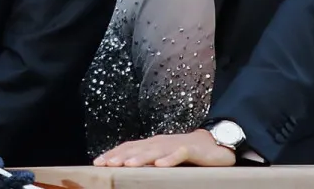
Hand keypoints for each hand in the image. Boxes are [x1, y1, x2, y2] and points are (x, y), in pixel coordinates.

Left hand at [92, 129, 233, 167]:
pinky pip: (179, 154)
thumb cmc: (186, 152)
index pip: (128, 147)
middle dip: (121, 156)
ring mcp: (175, 145)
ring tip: (128, 165)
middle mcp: (160, 142)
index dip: (114, 153)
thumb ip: (147, 160)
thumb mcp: (162, 156)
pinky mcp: (191, 149)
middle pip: (138, 148)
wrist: (214, 143)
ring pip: (155, 150)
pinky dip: (169, 159)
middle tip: (107, 164)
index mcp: (152, 144)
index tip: (98, 162)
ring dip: (141, 158)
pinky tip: (160, 165)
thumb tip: (126, 170)